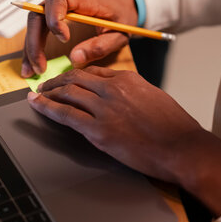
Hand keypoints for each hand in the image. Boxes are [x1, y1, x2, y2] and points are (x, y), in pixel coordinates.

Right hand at [21, 0, 137, 76]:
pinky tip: (32, 63)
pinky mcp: (54, 10)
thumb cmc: (122, 13)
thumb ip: (100, 46)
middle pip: (38, 14)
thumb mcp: (120, 34)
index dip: (55, 18)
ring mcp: (57, 1)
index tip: (64, 39)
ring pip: (34, 21)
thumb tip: (75, 58)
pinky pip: (39, 25)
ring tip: (31, 71)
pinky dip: (34, 45)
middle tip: (40, 67)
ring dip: (31, 47)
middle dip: (35, 42)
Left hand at [27, 66, 202, 181]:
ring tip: (38, 95)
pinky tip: (37, 105)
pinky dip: (47, 108)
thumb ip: (136, 95)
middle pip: (76, 78)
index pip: (95, 73)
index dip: (77, 76)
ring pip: (67, 93)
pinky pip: (65, 115)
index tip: (69, 80)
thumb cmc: (176, 128)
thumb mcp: (156, 100)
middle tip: (46, 85)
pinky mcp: (98, 130)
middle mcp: (113, 89)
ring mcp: (104, 109)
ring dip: (48, 92)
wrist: (183, 148)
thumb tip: (124, 100)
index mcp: (129, 80)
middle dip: (57, 81)